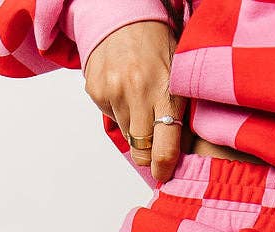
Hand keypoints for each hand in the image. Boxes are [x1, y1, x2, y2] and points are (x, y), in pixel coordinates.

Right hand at [83, 20, 187, 183]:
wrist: (125, 15)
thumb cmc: (157, 46)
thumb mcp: (179, 76)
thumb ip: (178, 113)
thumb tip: (177, 155)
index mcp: (165, 90)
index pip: (164, 147)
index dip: (163, 168)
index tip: (164, 173)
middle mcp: (138, 92)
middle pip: (142, 149)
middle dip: (149, 152)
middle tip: (155, 142)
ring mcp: (114, 91)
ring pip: (126, 135)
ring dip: (134, 128)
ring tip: (140, 101)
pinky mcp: (96, 91)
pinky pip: (111, 118)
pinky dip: (119, 111)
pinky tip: (125, 90)